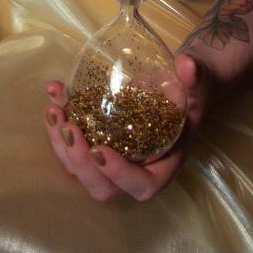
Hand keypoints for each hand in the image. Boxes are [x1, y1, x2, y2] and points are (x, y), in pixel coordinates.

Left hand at [42, 53, 208, 201]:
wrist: (179, 85)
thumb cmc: (191, 92)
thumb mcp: (198, 84)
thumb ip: (195, 76)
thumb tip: (187, 66)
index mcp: (163, 165)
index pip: (141, 186)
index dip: (118, 175)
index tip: (100, 150)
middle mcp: (135, 169)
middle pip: (102, 187)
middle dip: (79, 161)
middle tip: (68, 126)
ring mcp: (114, 159)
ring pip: (80, 169)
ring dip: (60, 144)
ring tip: (53, 108)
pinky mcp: (98, 141)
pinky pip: (74, 144)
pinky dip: (59, 123)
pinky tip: (54, 93)